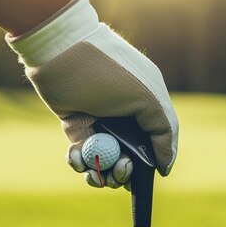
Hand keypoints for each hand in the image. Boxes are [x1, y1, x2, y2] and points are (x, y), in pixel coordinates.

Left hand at [6, 0, 178, 186]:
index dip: (159, 158)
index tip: (154, 175)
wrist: (59, 51)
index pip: (160, 137)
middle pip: (133, 152)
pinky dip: (79, 161)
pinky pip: (83, 152)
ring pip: (107, 157)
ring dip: (102, 171)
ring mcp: (101, 118)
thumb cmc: (107, 72)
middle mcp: (127, 112)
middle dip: (127, 169)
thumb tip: (166, 165)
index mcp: (148, 101)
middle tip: (119, 171)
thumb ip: (163, 130)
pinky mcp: (76, 122)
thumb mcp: (146, 98)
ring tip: (94, 173)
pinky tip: (76, 157)